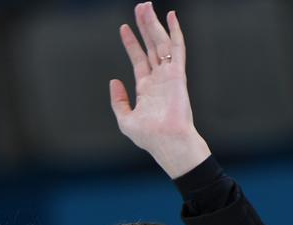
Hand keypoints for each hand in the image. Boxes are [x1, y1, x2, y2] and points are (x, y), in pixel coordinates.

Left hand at [110, 2, 210, 178]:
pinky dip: (175, 32)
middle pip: (151, 46)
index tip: (124, 28)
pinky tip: (172, 17)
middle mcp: (159, 79)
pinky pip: (177, 48)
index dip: (131, 43)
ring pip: (161, 43)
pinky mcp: (178, 74)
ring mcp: (169, 75)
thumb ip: (118, 101)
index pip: (139, 59)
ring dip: (154, 24)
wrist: (168, 143)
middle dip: (144, 27)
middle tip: (140, 8)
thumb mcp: (125, 120)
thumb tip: (114, 81)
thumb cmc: (150, 137)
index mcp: (147, 89)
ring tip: (146, 7)